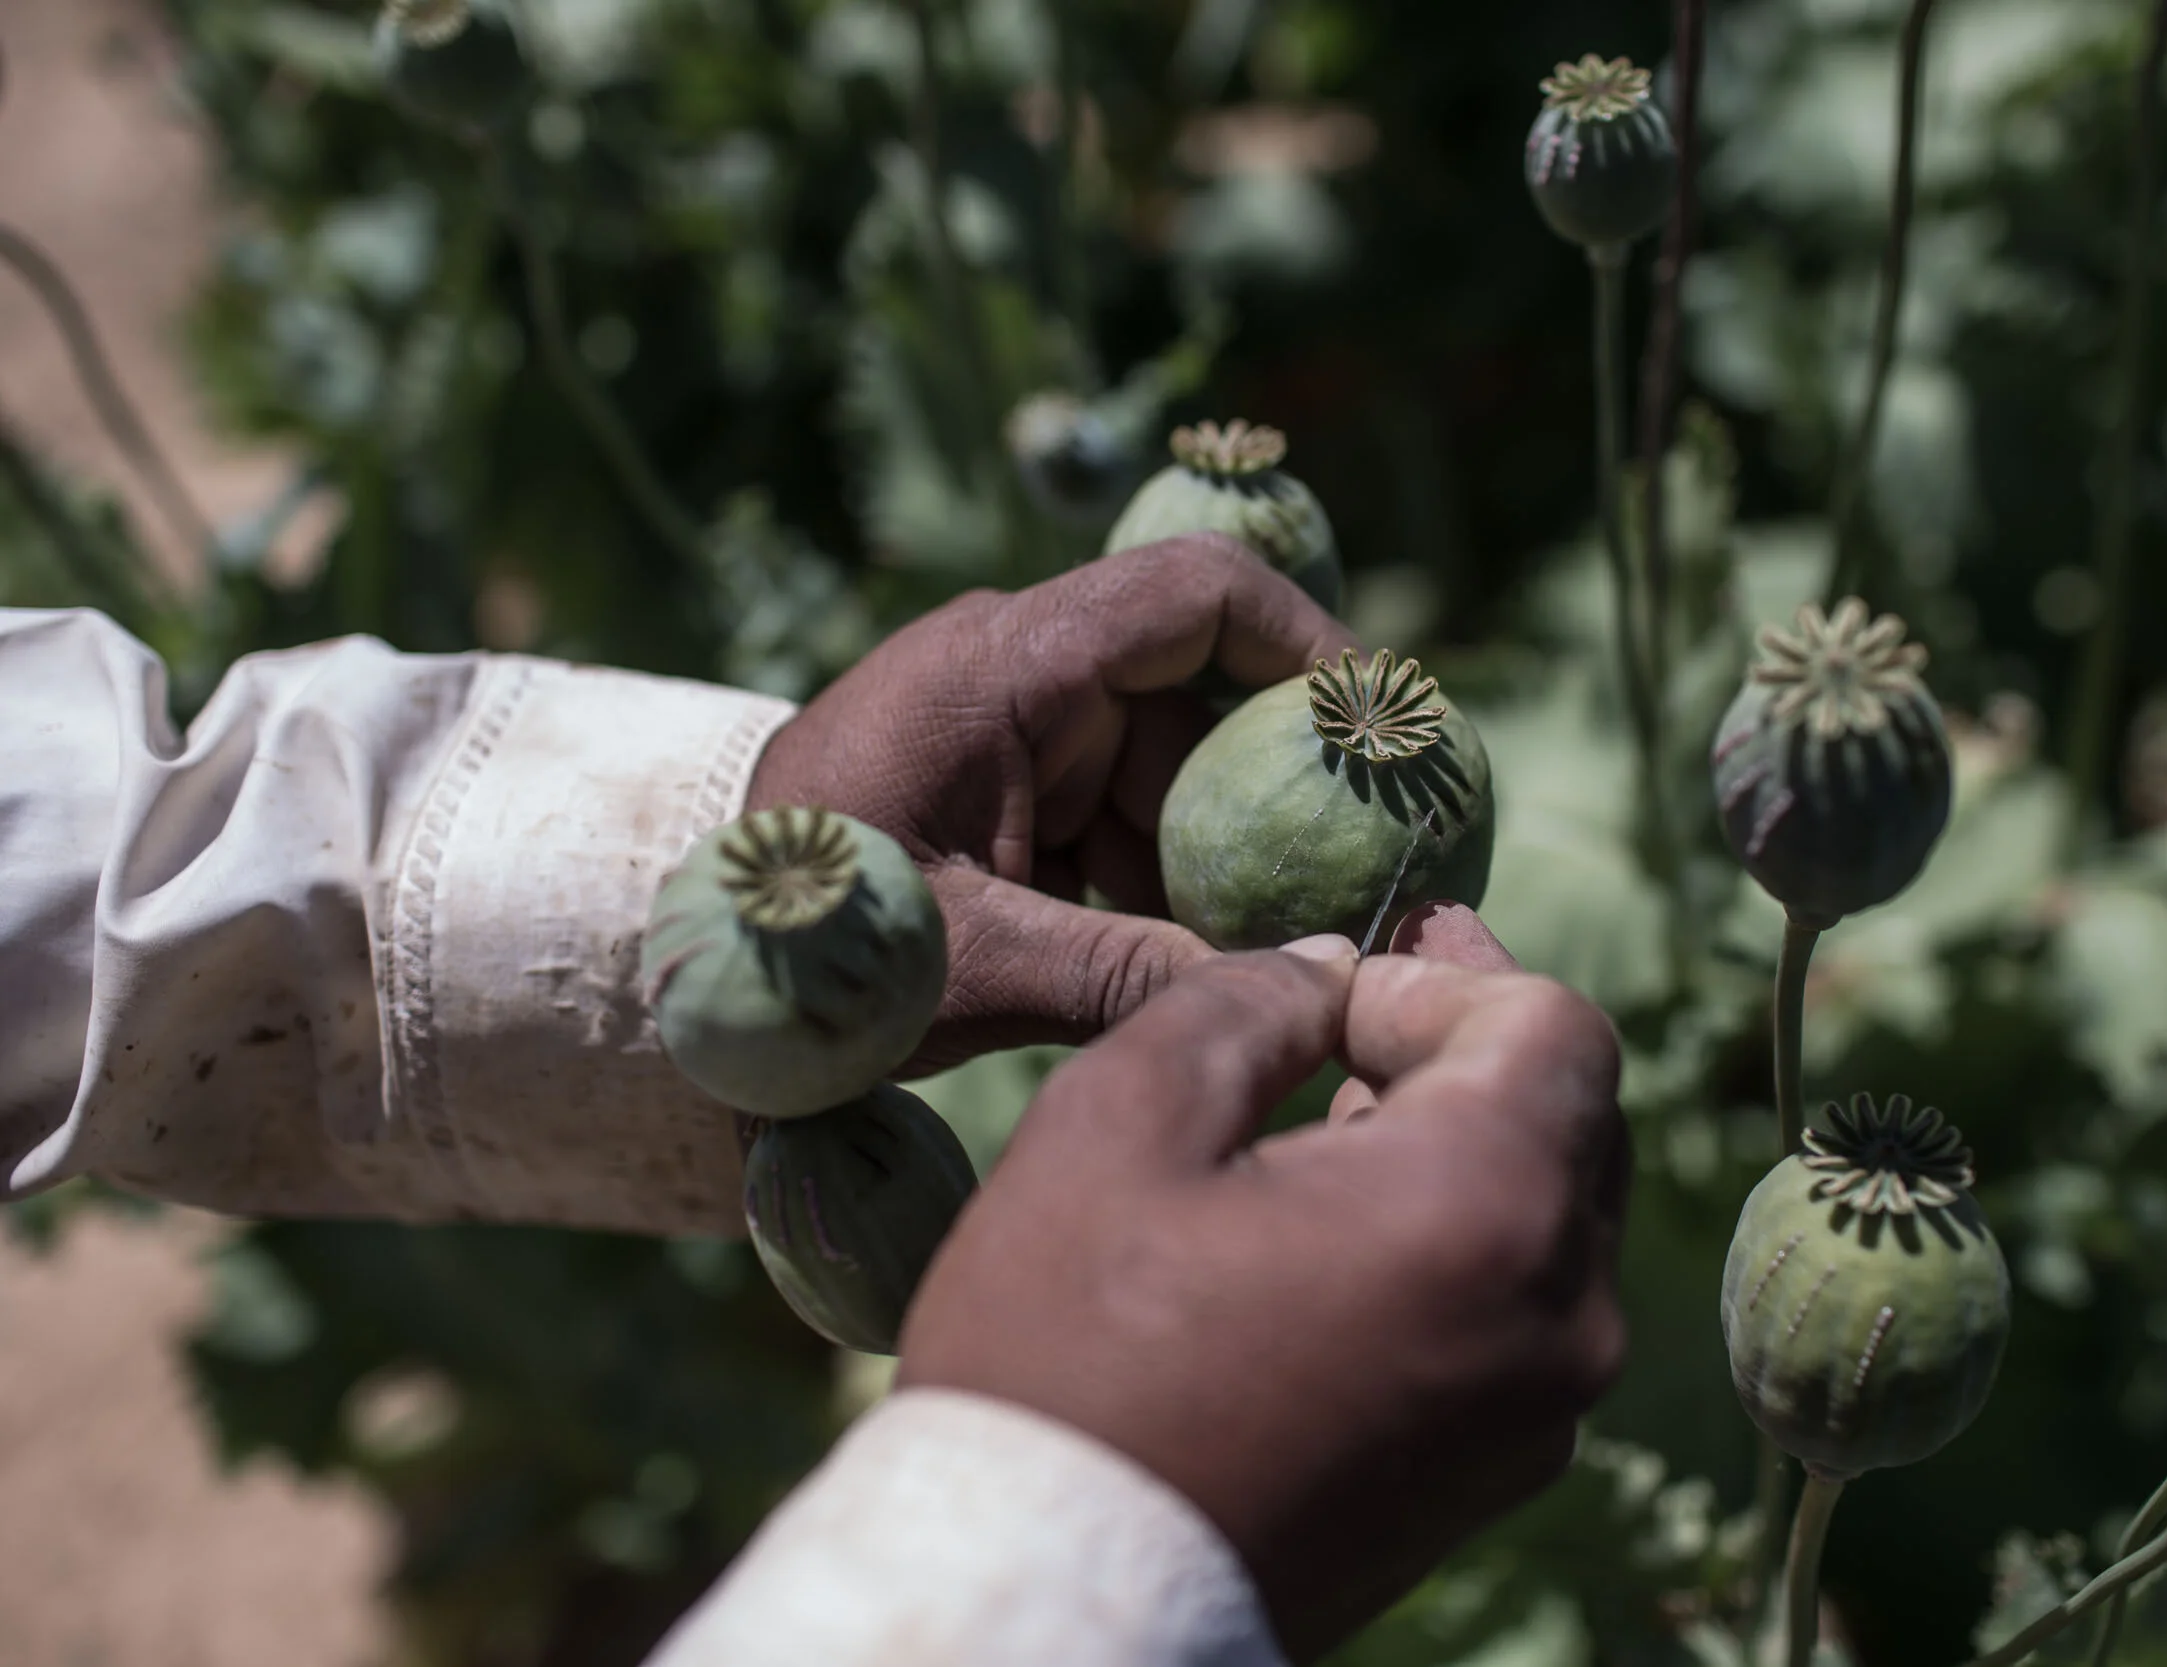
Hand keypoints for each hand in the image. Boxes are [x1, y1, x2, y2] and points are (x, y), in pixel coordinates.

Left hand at [746, 535, 1353, 1072]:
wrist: (694, 975)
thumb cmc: (803, 951)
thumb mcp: (970, 967)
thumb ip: (1128, 972)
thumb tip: (1297, 989)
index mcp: (1001, 665)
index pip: (1193, 596)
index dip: (1308, 645)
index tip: (1383, 731)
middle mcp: (1016, 673)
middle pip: (1198, 695)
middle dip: (1281, 788)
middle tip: (1365, 877)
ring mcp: (1010, 731)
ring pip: (1168, 768)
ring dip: (1224, 855)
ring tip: (1285, 949)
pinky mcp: (1004, 789)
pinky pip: (1121, 814)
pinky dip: (1166, 881)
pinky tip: (1201, 960)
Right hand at [896, 911, 1629, 1659]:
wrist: (1054, 1609)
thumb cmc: (1067, 1360)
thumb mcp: (1120, 1125)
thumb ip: (1243, 1002)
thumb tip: (1326, 970)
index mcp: (1486, 1210)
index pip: (1555, 1026)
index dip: (1448, 977)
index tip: (1337, 988)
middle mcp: (1560, 1319)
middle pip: (1570, 1118)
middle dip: (1463, 1050)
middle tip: (1350, 1010)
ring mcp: (1538, 1413)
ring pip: (1546, 1218)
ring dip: (1456, 1148)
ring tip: (1322, 1125)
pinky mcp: (1495, 1476)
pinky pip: (1516, 1313)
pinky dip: (1450, 1249)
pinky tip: (1332, 1244)